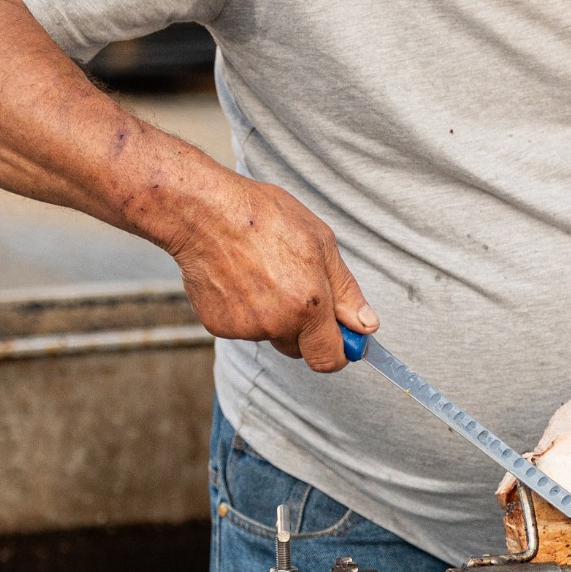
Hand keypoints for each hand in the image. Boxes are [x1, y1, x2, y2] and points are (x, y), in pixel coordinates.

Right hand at [162, 174, 376, 372]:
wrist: (204, 212)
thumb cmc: (262, 217)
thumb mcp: (320, 243)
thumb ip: (345, 291)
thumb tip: (366, 326)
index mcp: (308, 306)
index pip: (329, 359)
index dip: (338, 351)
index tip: (340, 337)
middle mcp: (276, 324)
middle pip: (300, 348)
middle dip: (305, 328)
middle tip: (295, 286)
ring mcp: (244, 328)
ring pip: (271, 334)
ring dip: (273, 314)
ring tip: (261, 271)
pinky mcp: (217, 326)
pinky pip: (243, 326)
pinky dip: (245, 309)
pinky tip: (239, 277)